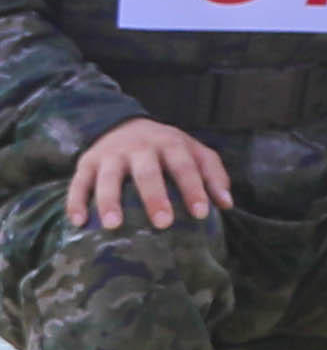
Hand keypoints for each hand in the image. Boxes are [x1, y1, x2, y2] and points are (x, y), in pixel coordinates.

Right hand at [66, 118, 229, 231]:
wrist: (124, 124)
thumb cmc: (167, 148)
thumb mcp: (194, 152)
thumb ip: (213, 174)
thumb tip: (227, 204)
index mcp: (170, 143)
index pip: (185, 166)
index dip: (194, 189)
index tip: (201, 214)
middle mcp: (139, 147)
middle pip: (147, 172)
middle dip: (155, 197)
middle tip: (163, 223)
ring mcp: (110, 155)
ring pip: (108, 177)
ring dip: (110, 201)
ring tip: (113, 225)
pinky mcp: (86, 163)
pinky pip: (78, 183)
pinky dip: (76, 201)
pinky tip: (79, 221)